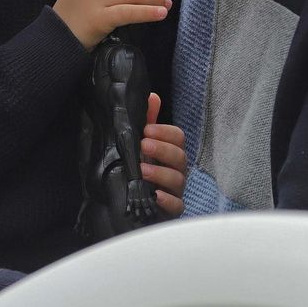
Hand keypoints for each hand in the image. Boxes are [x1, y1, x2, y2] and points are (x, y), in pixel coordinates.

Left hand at [141, 92, 186, 216]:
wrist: (127, 203)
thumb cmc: (138, 170)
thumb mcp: (140, 144)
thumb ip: (146, 121)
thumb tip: (152, 96)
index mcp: (169, 152)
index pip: (178, 137)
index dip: (165, 132)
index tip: (147, 130)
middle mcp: (176, 170)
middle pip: (180, 157)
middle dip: (162, 149)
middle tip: (144, 145)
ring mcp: (175, 191)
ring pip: (178, 180)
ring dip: (160, 173)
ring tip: (142, 170)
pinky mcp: (171, 210)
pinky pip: (177, 206)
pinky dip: (168, 200)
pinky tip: (156, 196)